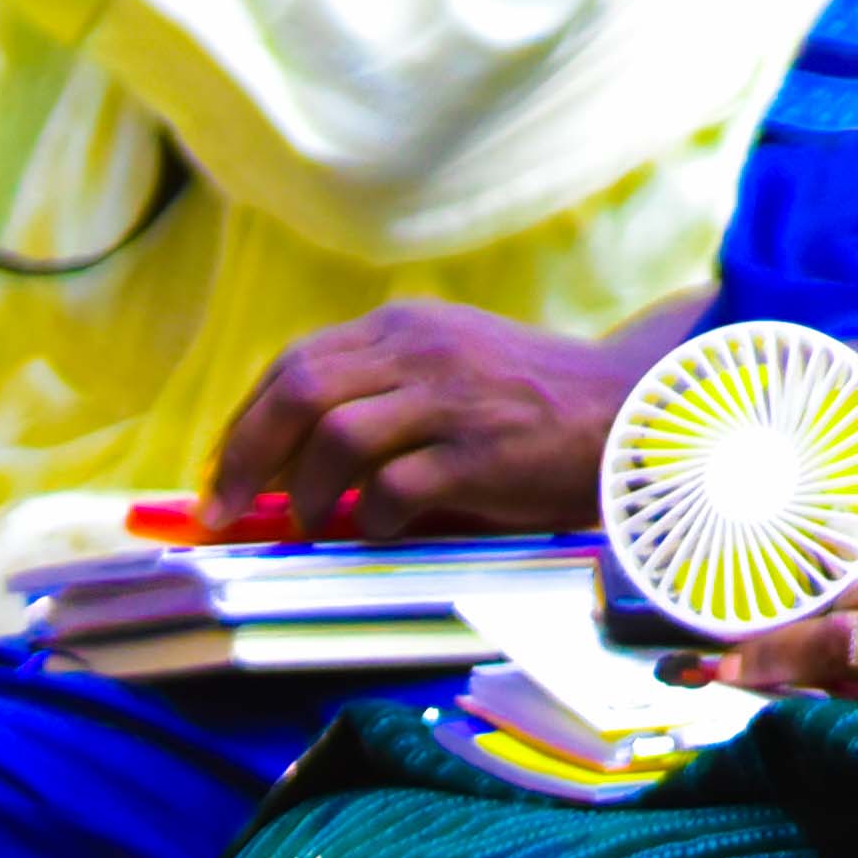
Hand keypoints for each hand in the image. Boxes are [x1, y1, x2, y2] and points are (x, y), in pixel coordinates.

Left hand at [201, 300, 646, 539]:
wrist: (633, 413)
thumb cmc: (534, 406)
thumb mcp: (452, 372)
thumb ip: (380, 395)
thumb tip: (282, 467)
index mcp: (408, 326)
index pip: (294, 363)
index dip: (245, 424)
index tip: (225, 476)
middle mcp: (423, 349)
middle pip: (297, 391)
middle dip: (245, 457)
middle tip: (227, 512)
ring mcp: (453, 397)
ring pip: (334, 437)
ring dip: (304, 494)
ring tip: (309, 526)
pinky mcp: (481, 450)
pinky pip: (391, 489)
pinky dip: (366, 518)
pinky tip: (377, 530)